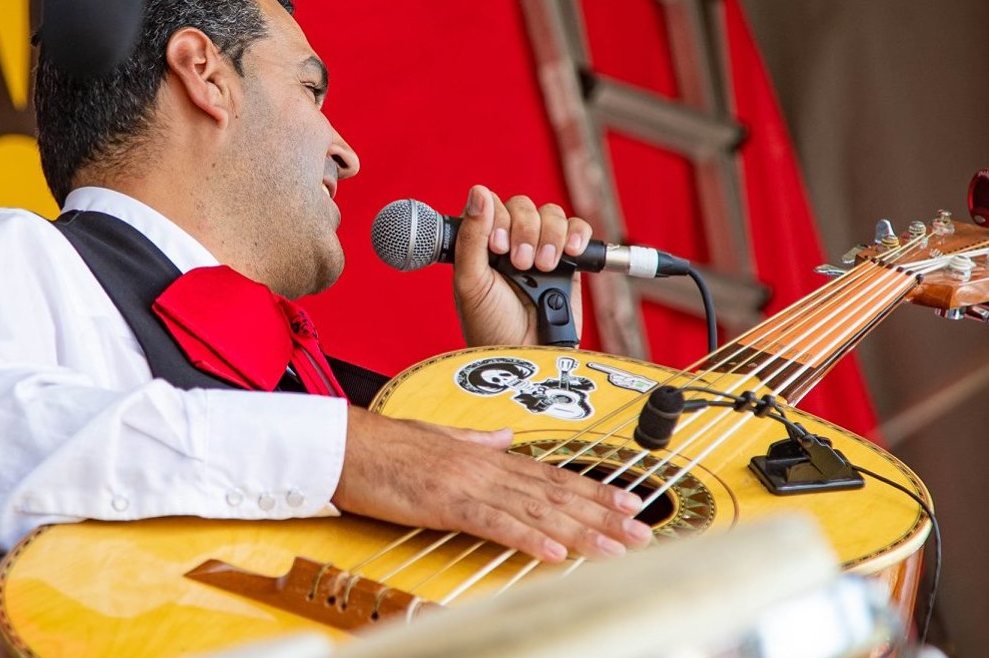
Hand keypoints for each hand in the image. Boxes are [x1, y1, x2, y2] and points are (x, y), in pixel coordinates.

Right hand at [331, 407, 651, 561]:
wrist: (346, 444)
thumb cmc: (386, 445)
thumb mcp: (439, 437)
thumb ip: (477, 440)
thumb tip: (506, 438)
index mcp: (487, 455)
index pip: (552, 475)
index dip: (594, 489)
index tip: (629, 502)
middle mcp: (487, 466)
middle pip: (556, 494)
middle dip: (603, 514)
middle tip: (642, 531)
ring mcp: (470, 483)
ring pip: (538, 509)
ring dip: (581, 530)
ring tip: (617, 547)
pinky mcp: (447, 501)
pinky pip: (496, 523)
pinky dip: (529, 537)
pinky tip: (557, 551)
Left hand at [452, 185, 592, 345]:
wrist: (524, 357)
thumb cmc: (490, 325)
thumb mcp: (471, 282)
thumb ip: (471, 236)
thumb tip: (478, 191)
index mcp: (482, 243)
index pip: (493, 206)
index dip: (498, 220)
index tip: (498, 248)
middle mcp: (512, 242)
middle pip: (524, 207)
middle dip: (525, 232)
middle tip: (521, 264)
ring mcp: (542, 250)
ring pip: (551, 215)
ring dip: (549, 236)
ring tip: (543, 268)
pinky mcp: (569, 263)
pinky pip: (578, 230)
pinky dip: (577, 234)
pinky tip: (570, 252)